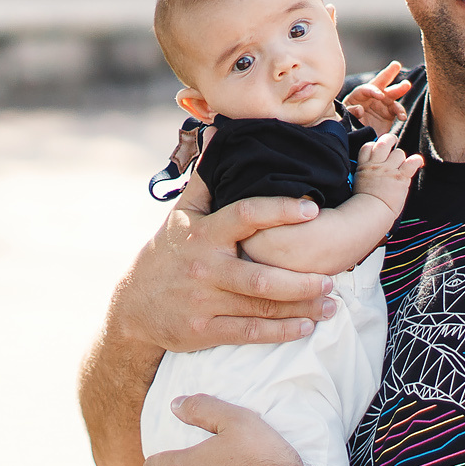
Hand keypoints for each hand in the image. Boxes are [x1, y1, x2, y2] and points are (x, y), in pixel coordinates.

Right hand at [109, 187, 336, 353]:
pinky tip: (305, 327)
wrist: (132, 306)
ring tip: (330, 305)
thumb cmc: (166, 254)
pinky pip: (249, 333)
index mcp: (203, 234)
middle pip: (260, 275)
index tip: (313, 208)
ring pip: (260, 307)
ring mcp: (204, 301)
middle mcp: (204, 268)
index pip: (245, 216)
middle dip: (300, 280)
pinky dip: (280, 332)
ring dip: (299, 308)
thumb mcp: (181, 215)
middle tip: (332, 277)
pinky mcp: (204, 331)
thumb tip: (219, 133)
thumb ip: (206, 179)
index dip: (280, 211)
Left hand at [343, 61, 412, 135]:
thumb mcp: (345, 118)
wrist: (355, 139)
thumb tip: (360, 109)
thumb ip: (351, 112)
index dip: (373, 91)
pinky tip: (403, 117)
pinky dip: (400, 112)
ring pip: (391, 94)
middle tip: (396, 65)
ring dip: (399, 89)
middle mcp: (371, 97)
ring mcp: (381, 104)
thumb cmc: (348, 125)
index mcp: (358, 96)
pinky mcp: (389, 114)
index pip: (366, 89)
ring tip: (406, 85)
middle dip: (388, 73)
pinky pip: (396, 110)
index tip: (380, 96)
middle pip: (380, 83)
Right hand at [353, 137, 422, 203]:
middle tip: (393, 142)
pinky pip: (411, 163)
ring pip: (399, 153)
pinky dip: (416, 161)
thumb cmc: (363, 204)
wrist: (369, 213)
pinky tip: (418, 162)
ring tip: (401, 167)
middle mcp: (377, 165)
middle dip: (390, 139)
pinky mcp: (400, 178)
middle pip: (384, 142)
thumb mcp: (358, 183)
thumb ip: (365, 172)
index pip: (368, 146)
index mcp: (364, 166)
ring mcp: (389, 170)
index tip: (378, 149)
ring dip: (401, 158)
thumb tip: (370, 169)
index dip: (374, 145)